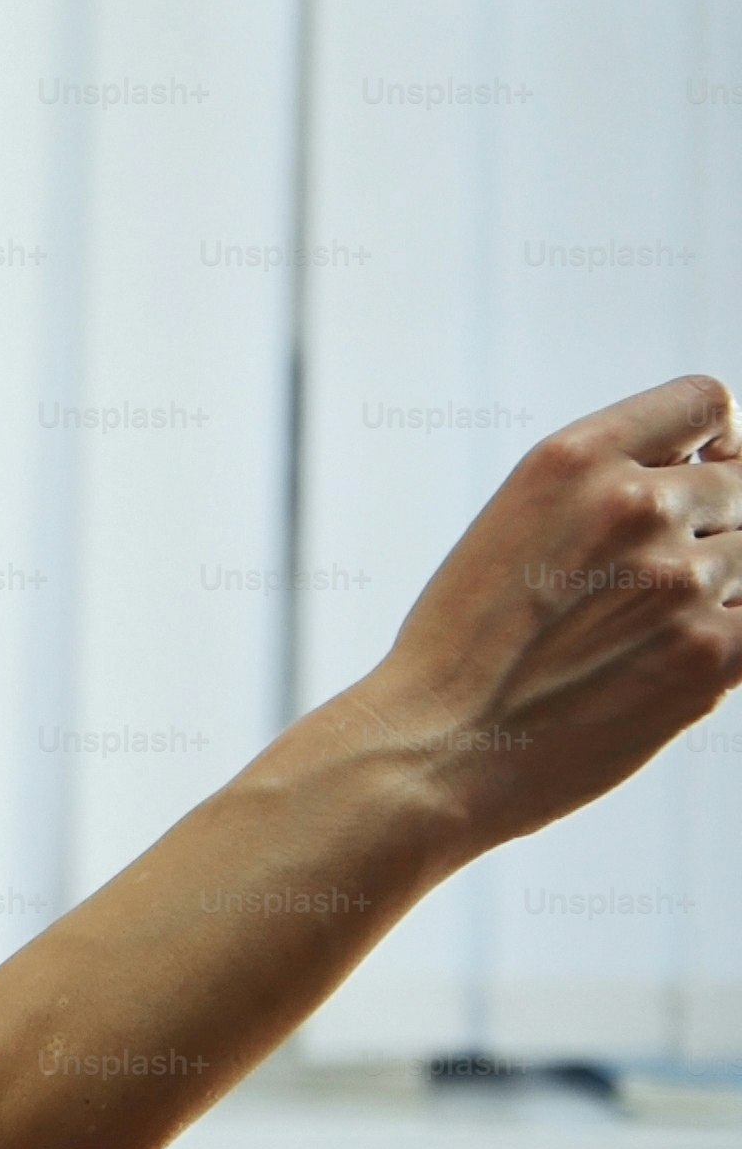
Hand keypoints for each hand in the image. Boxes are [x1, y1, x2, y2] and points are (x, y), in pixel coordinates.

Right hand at [341, 373, 741, 846]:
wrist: (436, 747)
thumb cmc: (466, 645)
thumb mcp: (515, 523)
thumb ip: (607, 489)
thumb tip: (718, 475)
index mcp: (573, 458)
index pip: (706, 401)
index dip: (716, 441)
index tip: (697, 477)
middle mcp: (635, 503)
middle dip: (716, 526)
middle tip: (652, 583)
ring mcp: (681, 578)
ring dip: (721, 590)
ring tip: (648, 633)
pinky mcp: (713, 654)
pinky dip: (731, 636)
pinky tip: (679, 662)